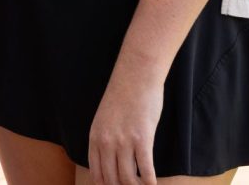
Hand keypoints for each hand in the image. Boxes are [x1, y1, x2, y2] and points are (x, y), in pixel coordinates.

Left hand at [88, 67, 164, 184]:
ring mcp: (124, 142)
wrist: (135, 76)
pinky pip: (146, 169)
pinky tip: (153, 184)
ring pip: (128, 178)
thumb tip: (112, 160)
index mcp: (95, 138)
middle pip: (113, 179)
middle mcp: (107, 142)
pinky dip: (150, 182)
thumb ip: (105, 138)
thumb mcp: (104, 118)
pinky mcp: (142, 139)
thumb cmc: (123, 95)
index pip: (97, 173)